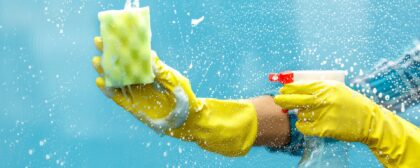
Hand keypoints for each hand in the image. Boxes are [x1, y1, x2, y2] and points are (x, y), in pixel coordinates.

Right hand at [92, 37, 202, 131]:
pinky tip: (100, 81)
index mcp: (149, 72)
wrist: (187, 118)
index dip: (124, 47)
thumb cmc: (184, 95)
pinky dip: (108, 90)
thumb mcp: (174, 79)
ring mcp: (135, 94)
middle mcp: (140, 81)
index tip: (114, 34)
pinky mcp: (132, 107)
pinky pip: (117, 97)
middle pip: (121, 66)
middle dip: (110, 55)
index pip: (133, 57)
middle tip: (98, 42)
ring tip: (96, 60)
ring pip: (116, 80)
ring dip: (105, 71)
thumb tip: (150, 53)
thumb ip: (160, 69)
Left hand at [274, 81, 419, 166]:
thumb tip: (296, 86)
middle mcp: (324, 100)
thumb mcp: (337, 88)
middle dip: (283, 99)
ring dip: (299, 113)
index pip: (301, 86)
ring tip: (306, 112)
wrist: (369, 120)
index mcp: (327, 87)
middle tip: (278, 100)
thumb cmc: (351, 103)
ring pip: (300, 113)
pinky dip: (302, 125)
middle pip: (295, 99)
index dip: (289, 88)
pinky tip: (305, 123)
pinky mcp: (323, 128)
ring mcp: (323, 114)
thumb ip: (318, 87)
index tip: (282, 89)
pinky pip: (304, 126)